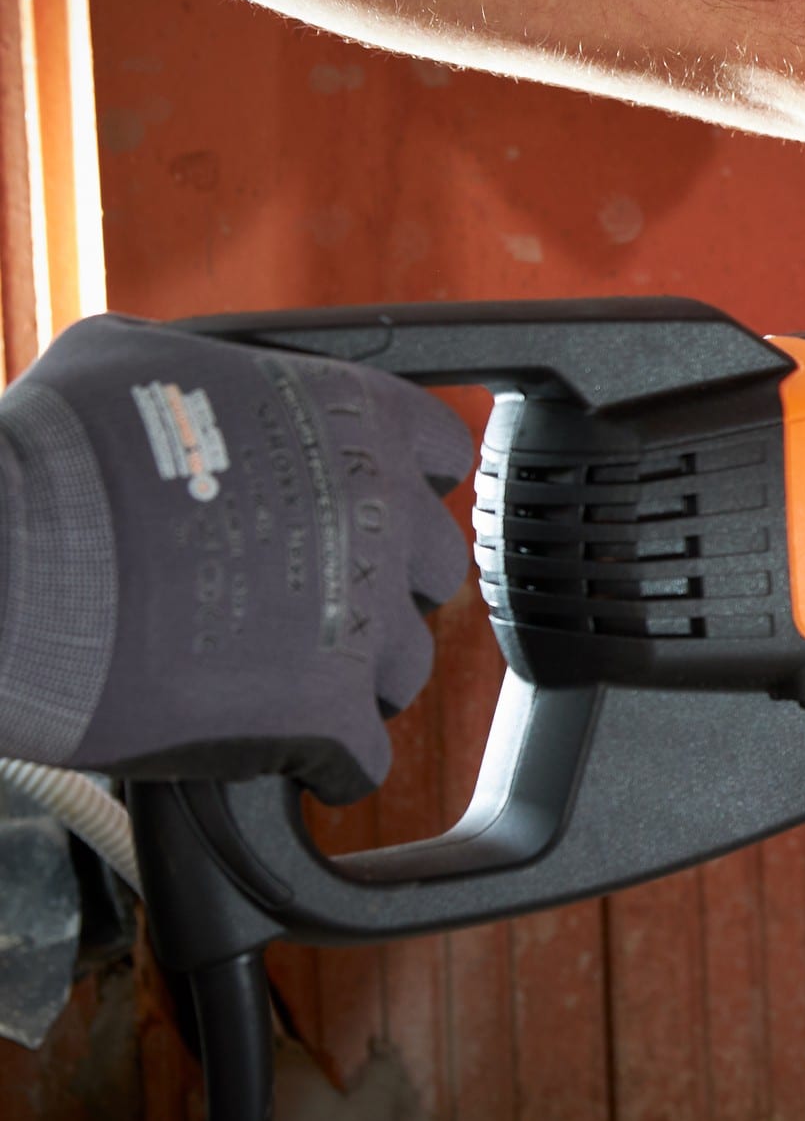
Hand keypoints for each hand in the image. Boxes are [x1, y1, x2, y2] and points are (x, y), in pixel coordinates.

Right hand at [0, 315, 474, 801]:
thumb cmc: (50, 458)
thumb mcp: (134, 361)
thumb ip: (214, 372)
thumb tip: (212, 379)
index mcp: (355, 422)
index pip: (439, 455)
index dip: (396, 488)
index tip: (356, 514)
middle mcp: (382, 516)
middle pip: (425, 567)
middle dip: (373, 583)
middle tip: (301, 598)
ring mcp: (362, 618)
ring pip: (402, 664)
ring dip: (349, 672)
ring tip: (270, 675)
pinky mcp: (326, 713)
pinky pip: (358, 755)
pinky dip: (320, 759)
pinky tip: (273, 749)